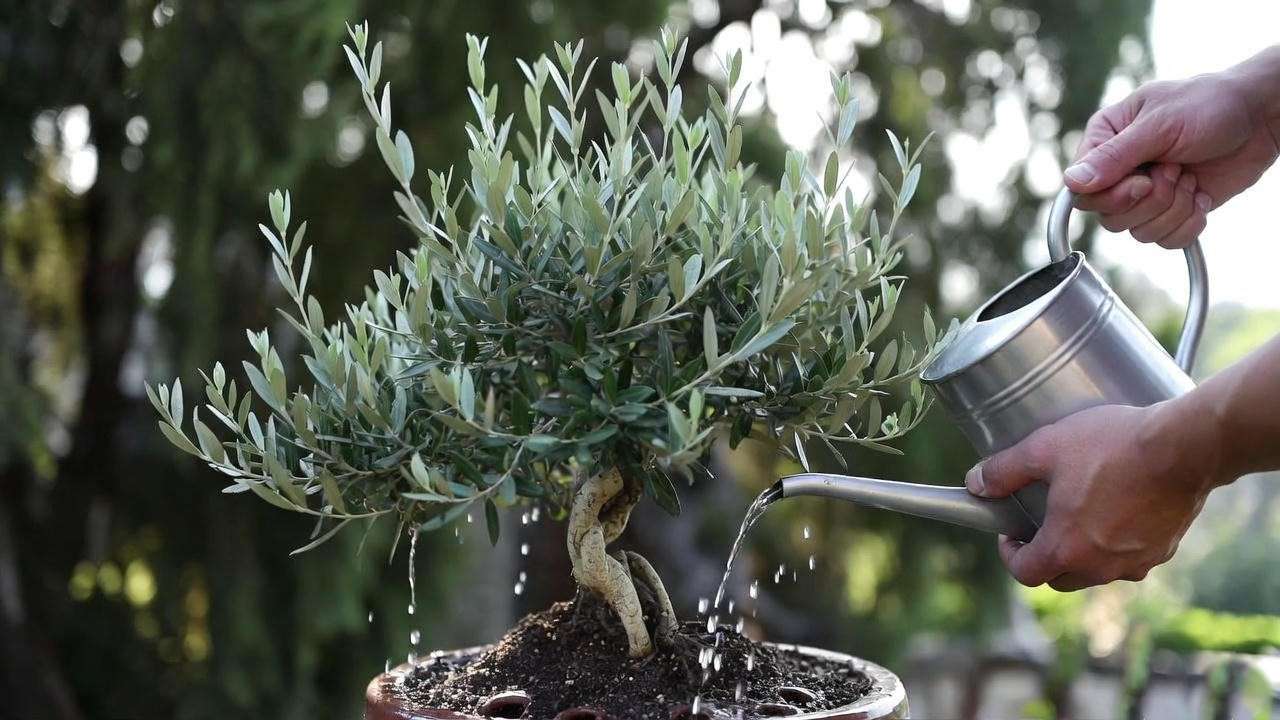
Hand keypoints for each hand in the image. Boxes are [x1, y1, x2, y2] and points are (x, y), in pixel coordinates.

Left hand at [964, 403, 1221, 591]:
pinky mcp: (1164, 550)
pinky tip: (1116, 513)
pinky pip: (1130, 559)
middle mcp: (1102, 567)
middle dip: (1043, 557)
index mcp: (1067, 548)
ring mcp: (1137, 562)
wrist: (1186, 446)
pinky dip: (1115, 545)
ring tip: (1076, 516)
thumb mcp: (1045, 447)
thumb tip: (976, 483)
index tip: (1008, 534)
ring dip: (1080, 553)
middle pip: (1060, 578)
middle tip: (1038, 526)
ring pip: (1097, 571)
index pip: (1026, 574)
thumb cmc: (1113, 445)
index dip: (1010, 556)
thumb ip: (1004, 469)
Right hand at [1066, 67, 1279, 248]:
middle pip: (1109, 217)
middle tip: (1175, 170)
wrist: (1260, 117)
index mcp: (1106, 140)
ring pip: (1139, 231)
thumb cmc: (1210, 105)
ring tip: (1191, 177)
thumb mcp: (1159, 124)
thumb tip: (1072, 183)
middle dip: (1151, 200)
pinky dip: (1188, 224)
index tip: (1144, 180)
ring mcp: (1147, 193)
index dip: (1112, 195)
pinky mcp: (1173, 210)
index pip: (1082, 190)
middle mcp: (1121, 170)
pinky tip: (1200, 195)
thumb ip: (1114, 156)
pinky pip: (1165, 240)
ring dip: (1174, 209)